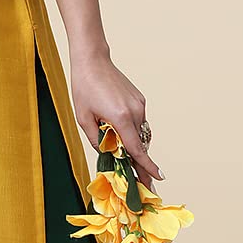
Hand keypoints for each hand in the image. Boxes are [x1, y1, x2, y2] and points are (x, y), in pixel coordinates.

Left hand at [69, 50, 163, 188]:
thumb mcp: (84, 119)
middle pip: (140, 144)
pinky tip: (118, 128)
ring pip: (141, 134)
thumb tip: (110, 155)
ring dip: (134, 144)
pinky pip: (139, 122)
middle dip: (140, 163)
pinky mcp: (140, 100)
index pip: (137, 149)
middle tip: (143, 181)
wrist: (93, 62)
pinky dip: (132, 131)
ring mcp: (140, 105)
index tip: (158, 178)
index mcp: (121, 118)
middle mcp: (135, 112)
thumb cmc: (84, 89)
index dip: (147, 167)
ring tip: (120, 150)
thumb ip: (98, 140)